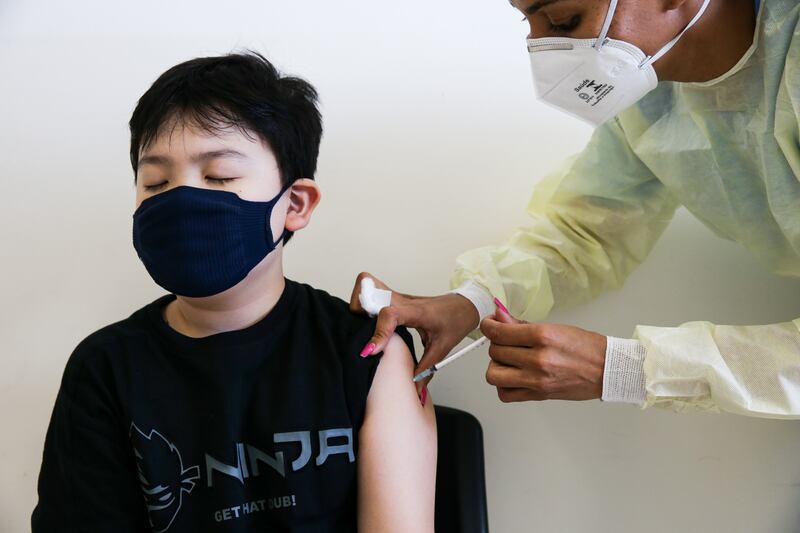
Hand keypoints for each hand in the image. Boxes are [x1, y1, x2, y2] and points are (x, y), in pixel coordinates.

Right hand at [349, 272, 479, 392]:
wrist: (463, 306)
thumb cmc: (455, 321)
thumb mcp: (442, 348)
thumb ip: (425, 370)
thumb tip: (415, 390)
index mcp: (417, 312)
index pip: (390, 315)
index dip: (378, 332)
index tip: (371, 351)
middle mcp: (403, 300)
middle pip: (371, 291)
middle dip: (359, 310)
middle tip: (360, 333)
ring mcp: (397, 296)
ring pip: (369, 285)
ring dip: (359, 304)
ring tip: (361, 328)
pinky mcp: (393, 297)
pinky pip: (372, 293)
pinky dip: (364, 304)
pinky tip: (366, 324)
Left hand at [481, 306, 606, 401]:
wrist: (608, 370)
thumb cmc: (586, 348)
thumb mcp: (554, 328)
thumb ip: (522, 325)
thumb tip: (500, 316)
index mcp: (543, 336)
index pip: (499, 332)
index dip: (488, 326)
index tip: (489, 324)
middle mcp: (538, 359)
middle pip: (495, 351)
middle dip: (497, 344)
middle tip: (506, 342)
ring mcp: (537, 380)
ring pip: (494, 374)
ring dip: (496, 366)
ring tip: (508, 361)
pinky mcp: (539, 395)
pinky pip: (505, 395)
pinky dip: (503, 387)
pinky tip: (512, 377)